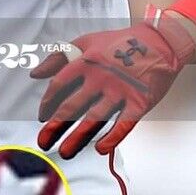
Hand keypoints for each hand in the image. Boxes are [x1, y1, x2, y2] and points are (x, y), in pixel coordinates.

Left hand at [29, 7, 195, 157]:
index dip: (47, 104)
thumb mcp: (85, 42)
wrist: (160, 42)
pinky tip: (101, 149)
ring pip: (94, 119)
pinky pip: (124, 124)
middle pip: (72, 107)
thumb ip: (58, 57)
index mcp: (84, 62)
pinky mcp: (139, 102)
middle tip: (44, 142)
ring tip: (66, 152)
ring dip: (78, 138)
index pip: (58, 86)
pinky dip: (112, 138)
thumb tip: (35, 74)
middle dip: (55, 127)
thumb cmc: (120, 43)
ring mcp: (120, 91)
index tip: (42, 117)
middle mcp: (100, 77)